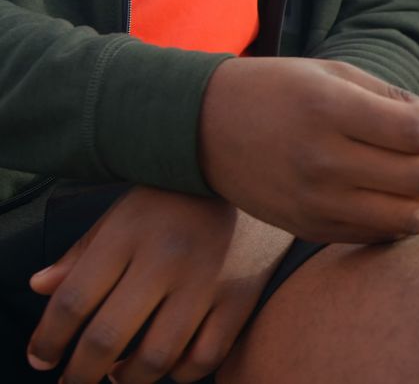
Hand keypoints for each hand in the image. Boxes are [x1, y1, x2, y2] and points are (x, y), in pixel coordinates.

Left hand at [26, 186, 292, 383]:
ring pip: (157, 357)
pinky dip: (181, 373)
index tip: (41, 358)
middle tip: (72, 381)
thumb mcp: (125, 209)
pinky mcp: (241, 296)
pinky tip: (170, 366)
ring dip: (129, 377)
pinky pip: (206, 356)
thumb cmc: (183, 194)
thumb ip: (83, 250)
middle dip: (79, 373)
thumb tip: (40, 288)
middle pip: (107, 337)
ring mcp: (207, 281)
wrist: (260, 173)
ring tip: (119, 375)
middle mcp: (165, 259)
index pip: (73, 300)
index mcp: (129, 233)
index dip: (49, 339)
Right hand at [200, 58, 418, 242]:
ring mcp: (318, 203)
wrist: (206, 129)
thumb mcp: (337, 75)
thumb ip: (398, 100)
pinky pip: (382, 233)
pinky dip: (415, 217)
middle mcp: (324, 162)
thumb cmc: (279, 91)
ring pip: (410, 217)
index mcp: (331, 111)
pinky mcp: (314, 229)